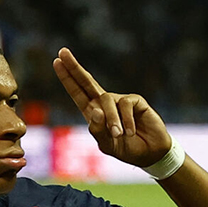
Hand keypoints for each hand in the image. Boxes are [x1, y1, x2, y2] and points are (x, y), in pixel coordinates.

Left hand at [53, 47, 170, 166]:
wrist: (150, 153)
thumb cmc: (127, 149)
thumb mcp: (107, 145)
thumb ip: (98, 131)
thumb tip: (95, 110)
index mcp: (93, 113)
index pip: (77, 93)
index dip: (67, 78)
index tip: (56, 61)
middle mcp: (105, 103)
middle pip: (87, 82)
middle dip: (74, 68)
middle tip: (62, 52)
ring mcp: (120, 100)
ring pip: (106, 101)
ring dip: (112, 120)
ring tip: (118, 135)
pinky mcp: (135, 101)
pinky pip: (125, 104)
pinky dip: (126, 120)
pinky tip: (130, 132)